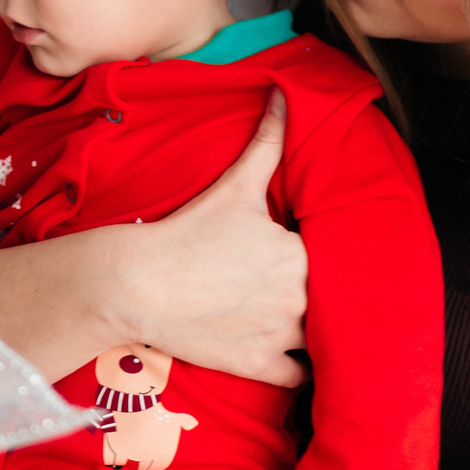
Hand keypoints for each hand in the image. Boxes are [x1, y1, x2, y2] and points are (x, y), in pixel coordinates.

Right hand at [112, 91, 307, 386]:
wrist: (138, 283)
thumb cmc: (187, 232)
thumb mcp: (235, 186)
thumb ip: (268, 142)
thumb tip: (282, 94)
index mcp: (302, 256)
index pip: (331, 260)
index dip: (317, 259)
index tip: (301, 258)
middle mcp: (301, 299)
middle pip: (327, 299)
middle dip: (318, 295)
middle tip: (294, 289)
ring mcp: (281, 336)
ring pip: (321, 340)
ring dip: (317, 334)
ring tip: (303, 326)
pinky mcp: (259, 366)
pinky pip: (300, 376)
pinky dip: (299, 369)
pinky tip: (293, 358)